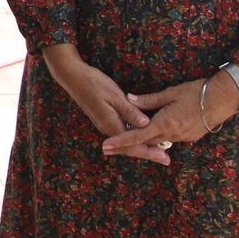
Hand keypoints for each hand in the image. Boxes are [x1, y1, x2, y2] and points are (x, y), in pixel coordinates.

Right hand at [41, 44, 171, 165]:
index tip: (164, 157)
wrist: (72, 77)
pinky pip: (121, 135)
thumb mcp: (114, 95)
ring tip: (158, 151)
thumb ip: (130, 111)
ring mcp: (104, 124)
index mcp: (111, 124)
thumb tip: (145, 124)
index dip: (149, 152)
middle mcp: (107, 128)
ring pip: (125, 142)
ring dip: (141, 148)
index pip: (132, 144)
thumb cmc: (93, 83)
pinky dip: (133, 139)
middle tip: (166, 160)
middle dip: (148, 154)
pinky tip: (141, 137)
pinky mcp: (104, 120)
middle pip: (129, 148)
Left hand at [104, 73, 238, 158]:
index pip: (137, 136)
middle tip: (110, 147)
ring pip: (157, 142)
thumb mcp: (170, 93)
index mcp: (165, 124)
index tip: (106, 146)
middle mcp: (172, 135)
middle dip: (127, 145)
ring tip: (125, 139)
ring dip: (143, 142)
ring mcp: (182, 138)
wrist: (223, 99)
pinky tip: (151, 131)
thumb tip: (129, 99)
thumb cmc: (196, 93)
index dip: (120, 141)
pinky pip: (168, 139)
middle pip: (145, 143)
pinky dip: (157, 137)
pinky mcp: (190, 137)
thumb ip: (148, 100)